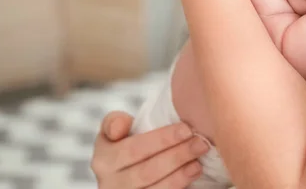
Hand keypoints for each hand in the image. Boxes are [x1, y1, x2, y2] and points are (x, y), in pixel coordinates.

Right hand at [91, 111, 209, 187]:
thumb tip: (120, 127)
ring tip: (198, 161)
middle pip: (148, 171)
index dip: (162, 139)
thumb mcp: (115, 131)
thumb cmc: (126, 145)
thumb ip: (116, 122)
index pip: (134, 148)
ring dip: (180, 175)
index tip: (187, 128)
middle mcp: (109, 183)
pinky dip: (178, 187)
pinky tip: (192, 175)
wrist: (125, 174)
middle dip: (177, 155)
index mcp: (103, 159)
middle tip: (201, 143)